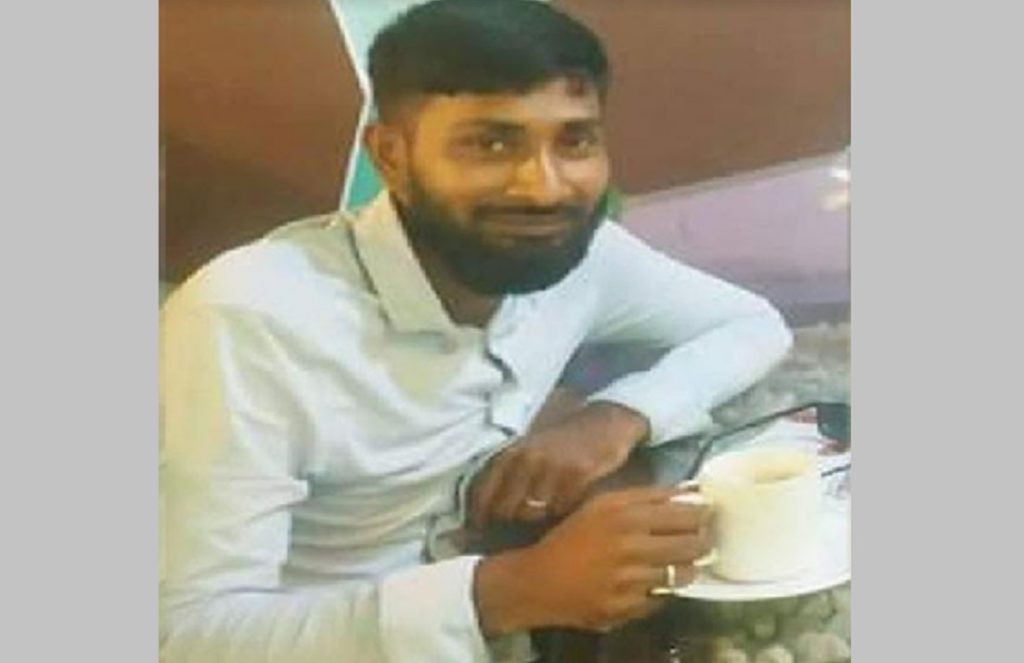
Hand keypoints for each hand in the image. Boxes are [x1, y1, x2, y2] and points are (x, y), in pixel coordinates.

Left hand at [470, 401, 648, 527]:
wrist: (602, 424)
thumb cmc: (562, 442)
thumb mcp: (530, 450)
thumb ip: (509, 476)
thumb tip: (487, 514)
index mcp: (511, 454)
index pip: (484, 493)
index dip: (479, 517)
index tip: (479, 531)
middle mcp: (528, 460)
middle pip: (507, 510)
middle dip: (511, 523)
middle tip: (518, 528)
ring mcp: (552, 468)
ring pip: (534, 513)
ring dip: (539, 519)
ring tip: (546, 514)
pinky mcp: (577, 475)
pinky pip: (562, 509)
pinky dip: (563, 511)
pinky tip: (568, 502)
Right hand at [474, 486, 712, 634]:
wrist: (539, 581)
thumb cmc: (572, 538)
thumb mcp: (602, 505)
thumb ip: (646, 497)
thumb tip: (688, 492)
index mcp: (625, 515)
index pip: (685, 514)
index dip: (702, 515)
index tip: (706, 515)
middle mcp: (631, 546)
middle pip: (691, 545)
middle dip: (702, 543)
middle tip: (701, 541)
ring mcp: (631, 580)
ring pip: (682, 575)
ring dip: (687, 569)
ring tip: (680, 563)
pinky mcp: (628, 608)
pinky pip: (662, 598)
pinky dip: (663, 590)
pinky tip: (653, 582)